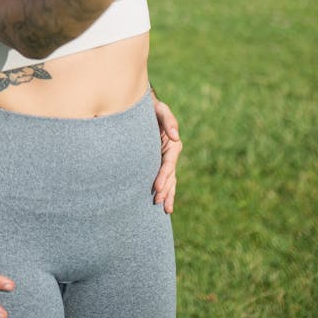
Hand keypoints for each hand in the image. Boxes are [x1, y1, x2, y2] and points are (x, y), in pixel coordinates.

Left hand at [151, 92, 182, 213]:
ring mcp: (164, 159)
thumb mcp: (160, 110)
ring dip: (167, 194)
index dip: (164, 176)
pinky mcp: (156, 162)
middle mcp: (170, 154)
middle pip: (170, 176)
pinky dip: (163, 189)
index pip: (169, 164)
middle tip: (159, 202)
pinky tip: (160, 201)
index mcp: (173, 145)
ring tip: (165, 209)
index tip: (157, 187)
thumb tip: (175, 136)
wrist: (141, 108)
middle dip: (166, 190)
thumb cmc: (151, 108)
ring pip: (168, 180)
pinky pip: (161, 178)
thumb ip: (169, 120)